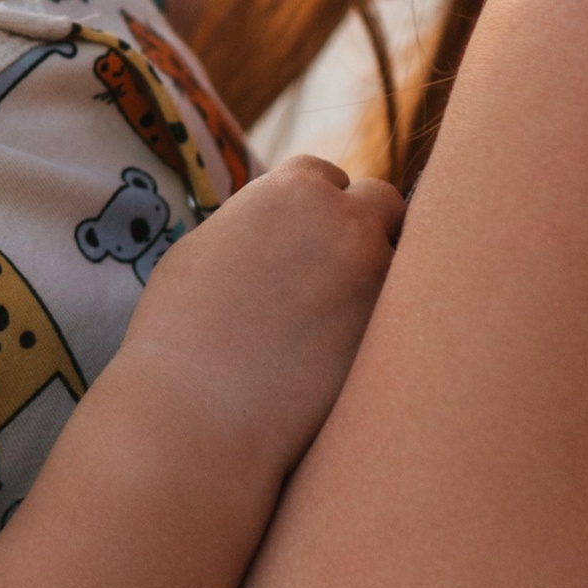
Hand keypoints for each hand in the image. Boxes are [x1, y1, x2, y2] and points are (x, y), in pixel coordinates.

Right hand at [124, 154, 402, 481]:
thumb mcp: (204, 248)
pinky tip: (353, 347)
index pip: (326, 175)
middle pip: (382, 203)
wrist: (197, 412)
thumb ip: (254, 222)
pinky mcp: (394, 333)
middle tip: (341, 268)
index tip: (304, 237)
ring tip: (344, 313)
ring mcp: (378, 277)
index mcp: (291, 191)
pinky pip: (409, 313)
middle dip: (365, 227)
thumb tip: (279, 228)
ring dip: (380, 275)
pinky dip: (389, 322)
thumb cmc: (179, 334)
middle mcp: (345, 222)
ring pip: (404, 259)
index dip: (315, 205)